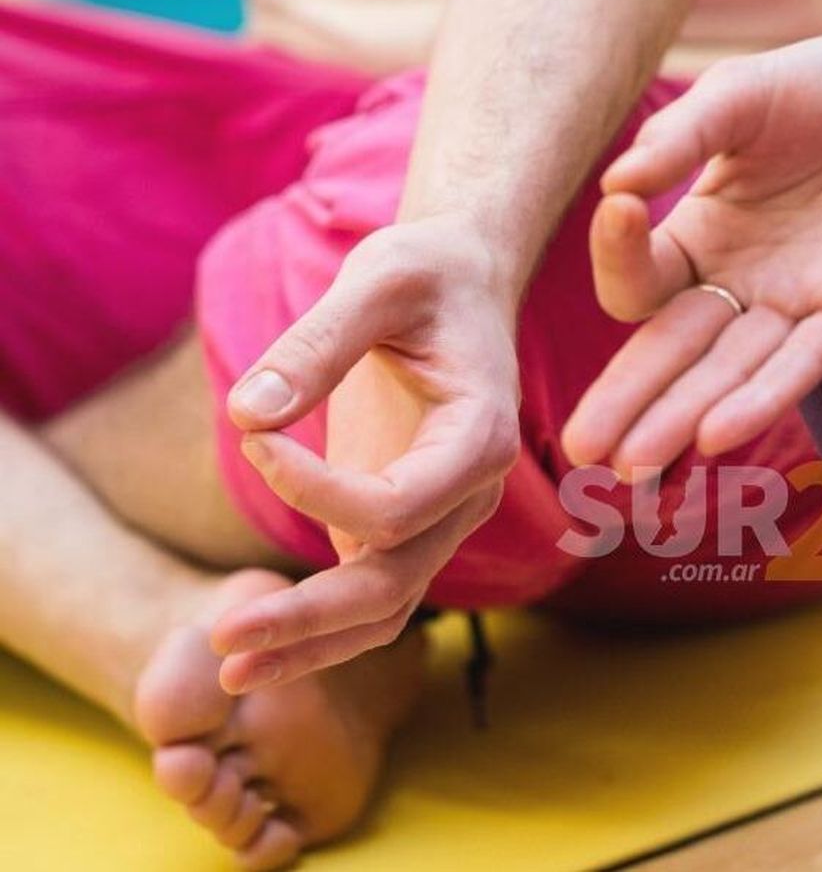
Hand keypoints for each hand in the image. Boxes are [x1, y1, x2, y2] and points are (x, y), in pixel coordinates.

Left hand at [209, 213, 521, 691]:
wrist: (460, 282)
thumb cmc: (426, 274)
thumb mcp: (377, 282)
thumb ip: (316, 345)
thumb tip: (247, 415)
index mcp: (479, 438)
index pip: (396, 506)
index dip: (313, 490)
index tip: (254, 435)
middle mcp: (468, 492)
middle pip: (394, 584)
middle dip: (308, 617)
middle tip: (221, 636)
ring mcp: (438, 516)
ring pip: (384, 607)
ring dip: (309, 643)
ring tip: (228, 666)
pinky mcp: (402, 521)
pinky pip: (367, 593)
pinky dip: (315, 628)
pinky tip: (250, 649)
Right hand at [561, 27, 821, 471]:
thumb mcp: (740, 97)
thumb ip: (681, 137)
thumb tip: (615, 185)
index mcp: (701, 234)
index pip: (641, 279)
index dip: (619, 255)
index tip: (620, 209)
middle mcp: (741, 279)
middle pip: (672, 351)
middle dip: (628, 400)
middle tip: (583, 450)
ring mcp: (796, 299)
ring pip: (729, 372)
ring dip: (682, 417)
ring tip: (634, 467)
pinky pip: (804, 362)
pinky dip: (763, 397)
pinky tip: (716, 435)